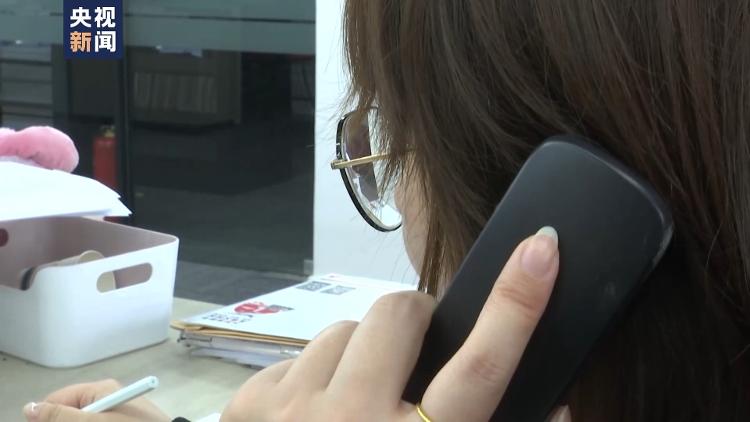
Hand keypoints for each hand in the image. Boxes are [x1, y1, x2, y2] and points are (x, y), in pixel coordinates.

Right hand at [23, 379, 169, 421]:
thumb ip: (60, 416)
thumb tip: (29, 407)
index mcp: (100, 390)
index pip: (57, 400)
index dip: (47, 418)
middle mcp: (108, 397)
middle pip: (71, 414)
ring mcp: (117, 412)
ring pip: (84, 420)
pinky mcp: (125, 420)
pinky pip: (101, 421)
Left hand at [221, 228, 569, 421]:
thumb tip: (561, 405)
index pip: (482, 368)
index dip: (517, 305)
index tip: (541, 249)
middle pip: (398, 315)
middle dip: (414, 321)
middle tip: (413, 358)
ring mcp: (291, 411)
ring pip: (340, 331)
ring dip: (357, 357)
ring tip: (356, 403)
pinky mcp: (246, 408)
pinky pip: (294, 359)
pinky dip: (310, 380)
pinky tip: (310, 420)